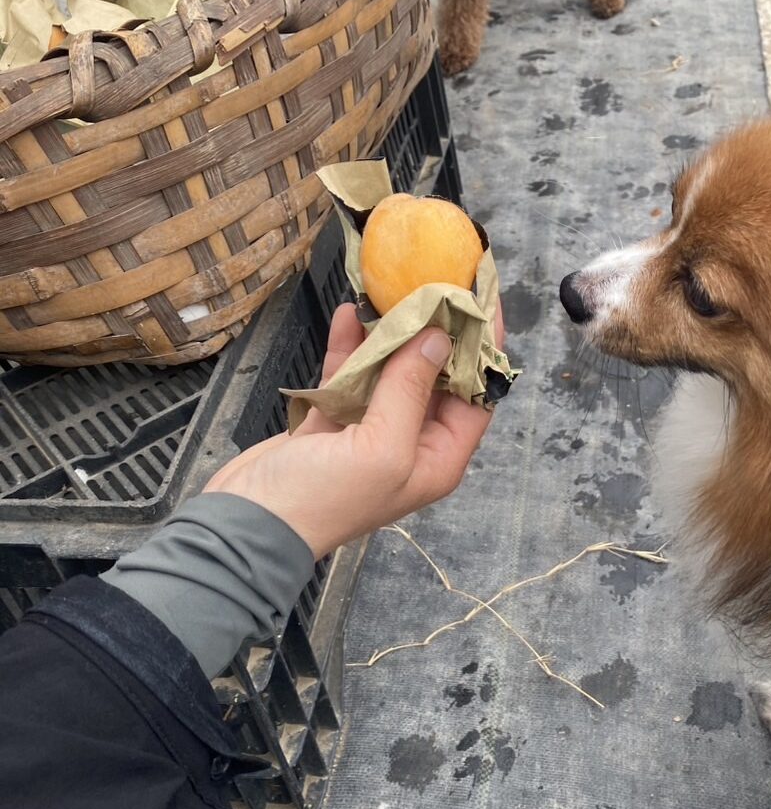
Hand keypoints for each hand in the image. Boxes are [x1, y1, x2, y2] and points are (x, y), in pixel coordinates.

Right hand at [204, 303, 502, 558]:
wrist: (248, 524)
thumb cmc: (323, 497)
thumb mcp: (382, 447)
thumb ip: (411, 391)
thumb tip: (439, 338)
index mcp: (438, 457)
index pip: (478, 395)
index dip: (484, 349)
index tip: (482, 301)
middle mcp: (412, 442)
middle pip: (437, 378)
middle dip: (437, 333)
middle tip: (438, 283)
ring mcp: (371, 430)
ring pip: (393, 371)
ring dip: (392, 334)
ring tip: (395, 290)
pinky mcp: (333, 420)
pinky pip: (351, 375)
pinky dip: (351, 346)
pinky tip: (350, 313)